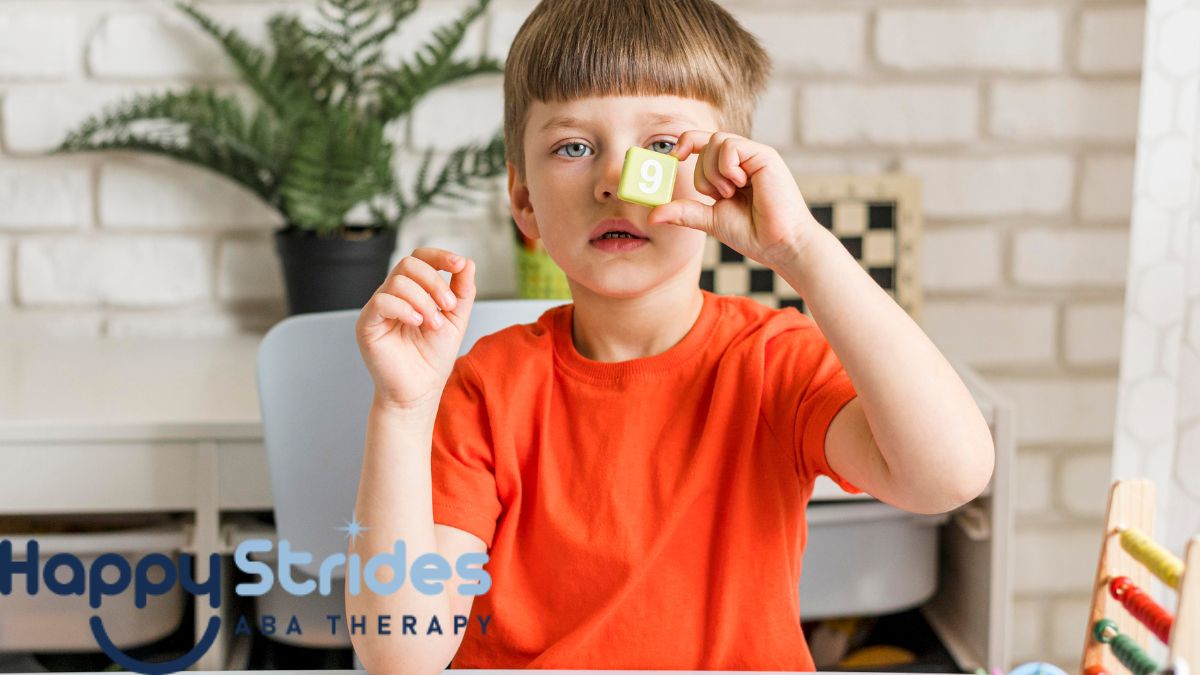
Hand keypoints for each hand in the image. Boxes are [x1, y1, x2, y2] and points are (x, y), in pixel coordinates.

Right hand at [355, 247, 475, 411]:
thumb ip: (462, 291)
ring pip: (398, 281)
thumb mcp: (456, 319)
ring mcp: (377, 309)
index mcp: (412, 291)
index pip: (419, 258)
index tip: (458, 264)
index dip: (439, 256)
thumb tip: (467, 262)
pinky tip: (417, 323)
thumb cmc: (433, 358)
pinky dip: (404, 308)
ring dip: (424, 301)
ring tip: (433, 324)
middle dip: (434, 281)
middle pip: (408, 264)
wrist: (419, 391)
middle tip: (448, 307)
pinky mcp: (367, 324)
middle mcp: (392, 295)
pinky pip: (382, 301)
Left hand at [646, 131, 821, 269]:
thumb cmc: (753, 234)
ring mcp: (755, 156)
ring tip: (732, 193)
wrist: (781, 245)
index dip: (685, 144)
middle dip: (703, 174)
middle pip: (705, 143)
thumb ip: (684, 212)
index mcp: (732, 171)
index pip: (703, 143)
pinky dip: (727, 166)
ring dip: (714, 172)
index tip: (673, 158)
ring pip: (716, 141)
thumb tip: (652, 216)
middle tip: (721, 196)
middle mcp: (744, 159)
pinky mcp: (765, 156)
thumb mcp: (711, 220)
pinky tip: (739, 184)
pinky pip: (731, 145)